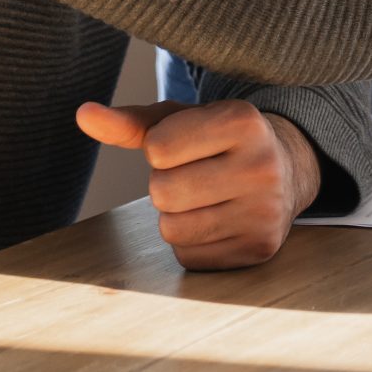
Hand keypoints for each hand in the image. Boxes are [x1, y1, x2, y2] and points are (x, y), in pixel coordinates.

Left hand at [75, 98, 321, 270]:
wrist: (288, 170)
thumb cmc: (219, 141)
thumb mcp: (182, 122)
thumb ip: (132, 123)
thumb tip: (83, 115)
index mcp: (244, 120)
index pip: (158, 147)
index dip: (161, 149)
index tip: (190, 145)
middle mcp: (262, 164)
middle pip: (163, 192)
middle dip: (167, 185)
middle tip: (196, 175)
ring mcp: (265, 210)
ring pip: (172, 228)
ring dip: (177, 216)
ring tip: (206, 198)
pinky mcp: (259, 247)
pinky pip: (189, 256)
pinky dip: (193, 242)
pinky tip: (219, 221)